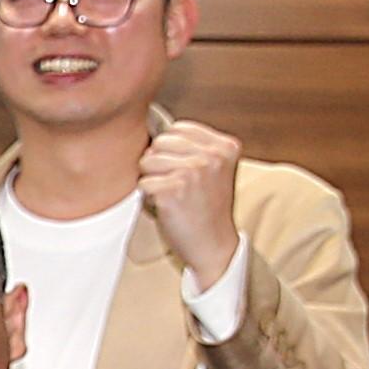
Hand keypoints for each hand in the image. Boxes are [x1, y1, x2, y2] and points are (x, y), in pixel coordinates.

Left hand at [137, 117, 247, 288]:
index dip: (170, 150)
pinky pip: (142, 183)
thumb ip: (194, 146)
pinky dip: (148, 196)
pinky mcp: (175, 188)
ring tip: (172, 195)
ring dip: (152, 180)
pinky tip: (167, 206)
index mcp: (225, 145)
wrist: (213, 243)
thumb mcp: (212, 168)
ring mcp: (195, 170)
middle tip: (176, 185)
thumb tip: (151, 125)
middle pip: (159, 142)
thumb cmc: (205, 206)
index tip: (183, 171)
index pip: (178, 128)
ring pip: (147, 161)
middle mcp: (213, 154)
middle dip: (158, 164)